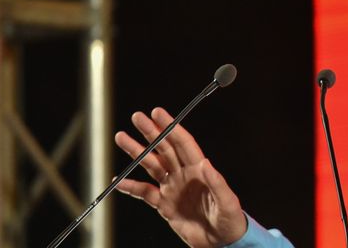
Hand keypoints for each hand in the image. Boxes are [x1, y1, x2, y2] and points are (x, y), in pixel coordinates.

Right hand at [114, 107, 248, 247]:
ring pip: (151, 165)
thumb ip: (216, 182)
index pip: (182, 143)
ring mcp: (173, 188)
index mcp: (200, 170)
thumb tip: (206, 162)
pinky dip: (131, 187)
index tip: (158, 113)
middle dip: (150, 132)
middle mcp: (184, 175)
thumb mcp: (227, 201)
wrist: (221, 242)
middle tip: (136, 117)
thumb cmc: (230, 220)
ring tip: (121, 137)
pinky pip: (145, 193)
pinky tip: (118, 181)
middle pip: (164, 148)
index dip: (170, 127)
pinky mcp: (165, 205)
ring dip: (137, 152)